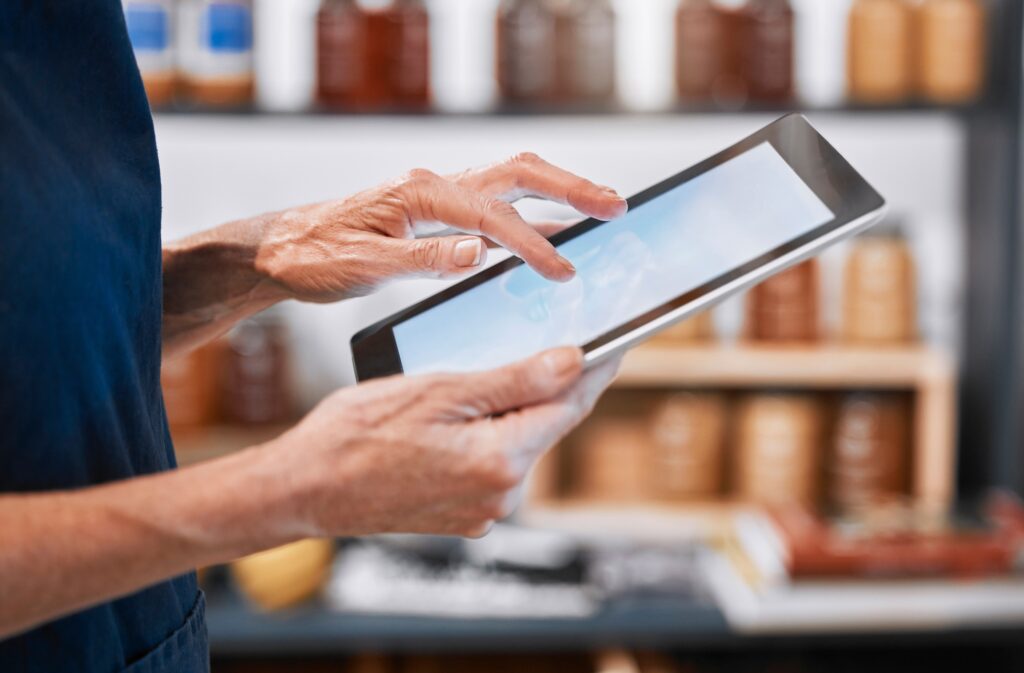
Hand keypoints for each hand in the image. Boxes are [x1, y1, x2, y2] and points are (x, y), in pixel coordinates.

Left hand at [254, 153, 626, 302]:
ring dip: (558, 193)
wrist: (280, 250)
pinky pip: (495, 204)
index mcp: (418, 196)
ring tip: (602, 210)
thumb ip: (422, 260)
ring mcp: (437, 195)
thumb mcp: (363, 266)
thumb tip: (477, 254)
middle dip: (570, 188)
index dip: (532, 244)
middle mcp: (434, 186)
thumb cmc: (315, 257)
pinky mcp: (436, 213)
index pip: (490, 217)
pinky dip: (531, 214)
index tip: (563, 271)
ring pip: (510, 182)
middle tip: (615, 207)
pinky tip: (552, 232)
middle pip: (517, 174)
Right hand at [266, 347, 619, 537]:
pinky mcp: (464, 514)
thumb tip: (572, 362)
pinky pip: (491, 462)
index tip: (614, 344)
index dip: (595, 369)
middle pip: (544, 423)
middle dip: (544, 385)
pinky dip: (486, 434)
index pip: (569, 404)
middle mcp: (501, 493)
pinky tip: (455, 416)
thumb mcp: (440, 391)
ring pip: (516, 442)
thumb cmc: (357, 435)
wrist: (305, 488)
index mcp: (501, 459)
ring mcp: (482, 508)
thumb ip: (514, 380)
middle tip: (541, 342)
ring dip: (509, 409)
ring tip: (474, 379)